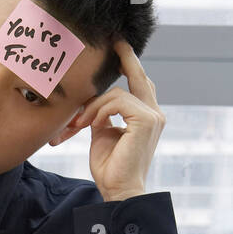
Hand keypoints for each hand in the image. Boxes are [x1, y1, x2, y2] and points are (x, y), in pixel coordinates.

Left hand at [70, 40, 164, 201]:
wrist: (119, 191)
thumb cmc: (110, 168)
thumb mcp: (103, 136)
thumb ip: (103, 117)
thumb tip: (94, 104)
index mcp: (145, 116)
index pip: (139, 85)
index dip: (130, 65)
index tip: (118, 50)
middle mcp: (154, 114)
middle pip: (139, 78)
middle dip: (127, 58)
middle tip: (115, 42)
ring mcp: (153, 116)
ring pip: (118, 93)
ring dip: (93, 107)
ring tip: (79, 124)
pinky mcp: (146, 120)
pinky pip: (118, 102)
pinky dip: (99, 111)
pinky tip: (90, 124)